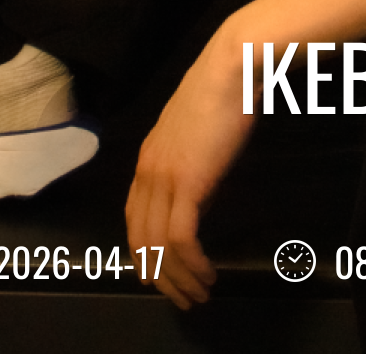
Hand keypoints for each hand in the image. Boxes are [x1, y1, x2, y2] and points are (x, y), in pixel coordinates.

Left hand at [126, 35, 256, 308]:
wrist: (232, 66)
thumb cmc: (224, 90)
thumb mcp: (198, 134)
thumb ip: (191, 164)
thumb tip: (198, 197)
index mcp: (148, 156)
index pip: (133, 217)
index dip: (143, 251)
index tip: (159, 273)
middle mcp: (148, 170)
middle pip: (140, 238)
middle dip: (158, 275)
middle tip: (180, 297)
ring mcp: (164, 176)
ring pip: (158, 245)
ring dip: (178, 278)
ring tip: (197, 295)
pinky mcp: (187, 182)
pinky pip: (180, 238)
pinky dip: (191, 263)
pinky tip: (206, 273)